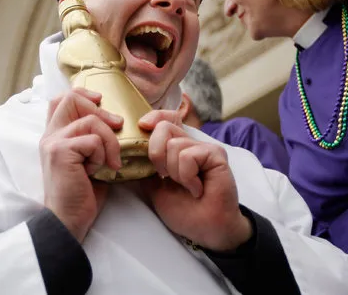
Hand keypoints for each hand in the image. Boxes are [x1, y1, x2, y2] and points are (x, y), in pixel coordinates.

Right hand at [39, 88, 122, 242]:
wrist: (69, 220)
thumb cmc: (82, 194)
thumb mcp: (89, 160)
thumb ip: (93, 139)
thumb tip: (118, 121)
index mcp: (55, 135)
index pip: (62, 98)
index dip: (84, 93)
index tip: (101, 102)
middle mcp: (50, 135)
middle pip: (71, 98)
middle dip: (101, 110)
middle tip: (117, 126)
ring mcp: (53, 142)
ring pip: (90, 120)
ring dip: (109, 141)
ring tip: (109, 162)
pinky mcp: (60, 152)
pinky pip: (93, 140)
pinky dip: (103, 154)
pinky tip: (99, 171)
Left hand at [138, 110, 252, 251]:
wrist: (206, 230)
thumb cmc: (184, 210)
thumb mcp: (155, 186)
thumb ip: (146, 167)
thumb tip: (130, 153)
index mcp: (177, 148)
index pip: (165, 119)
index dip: (153, 118)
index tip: (142, 126)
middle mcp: (191, 144)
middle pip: (164, 127)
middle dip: (157, 155)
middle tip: (167, 177)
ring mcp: (205, 148)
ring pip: (174, 145)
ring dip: (174, 172)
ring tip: (187, 187)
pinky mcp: (216, 154)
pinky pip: (188, 155)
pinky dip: (187, 175)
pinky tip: (197, 189)